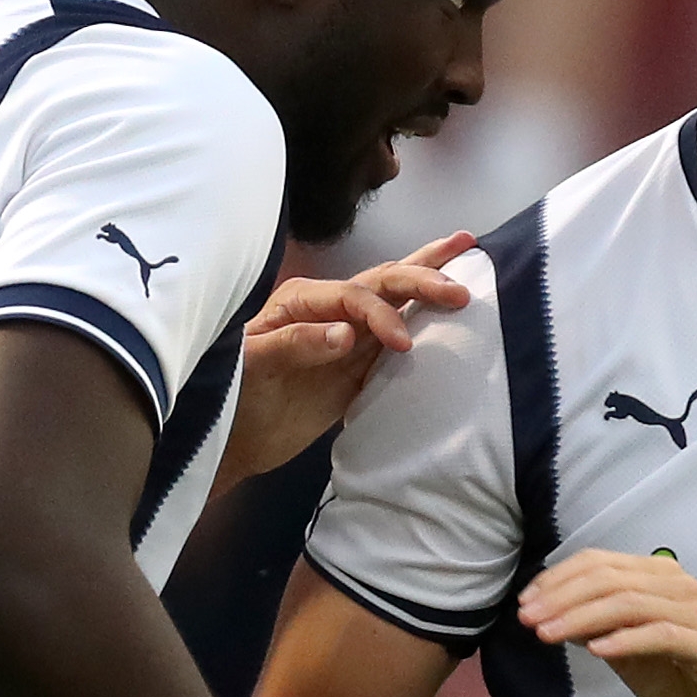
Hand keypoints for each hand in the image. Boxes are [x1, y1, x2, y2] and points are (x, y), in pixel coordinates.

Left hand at [216, 235, 477, 488]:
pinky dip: (425, 324)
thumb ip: (294, 345)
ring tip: (467, 256)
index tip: (400, 345)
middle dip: (423, 278)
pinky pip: (396, 340)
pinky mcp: (358, 366)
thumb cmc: (230, 395)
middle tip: (461, 287)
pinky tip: (450, 313)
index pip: (354, 296)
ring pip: (395, 301)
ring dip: (429, 280)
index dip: (381, 315)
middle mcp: (329, 310)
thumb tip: (346, 334)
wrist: (232, 441)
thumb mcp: (252, 368)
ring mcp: (347, 337)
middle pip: (383, 283)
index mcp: (302, 301)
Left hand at [521, 549, 696, 696]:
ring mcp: (695, 613)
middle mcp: (677, 586)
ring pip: (629, 602)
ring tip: (548, 634)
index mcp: (657, 579)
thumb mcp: (630, 655)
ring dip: (581, 617)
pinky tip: (594, 651)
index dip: (557, 579)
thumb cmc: (687, 679)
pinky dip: (624, 640)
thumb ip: (599, 632)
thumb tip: (552, 617)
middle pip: (608, 578)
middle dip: (560, 598)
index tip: (525, 604)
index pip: (599, 563)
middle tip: (527, 620)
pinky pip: (660, 634)